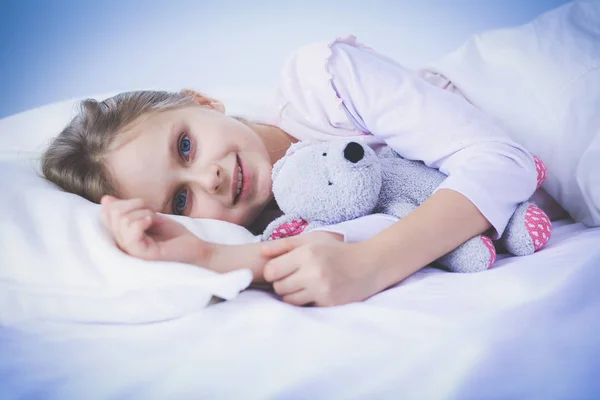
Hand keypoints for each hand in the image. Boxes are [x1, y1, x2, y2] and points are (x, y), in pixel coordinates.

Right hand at [100, 195, 209, 264]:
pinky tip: (153, 221)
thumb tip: (105, 200)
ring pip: (122, 221)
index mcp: (122, 236)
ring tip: (154, 218)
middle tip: (152, 211)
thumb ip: (127, 210)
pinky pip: (132, 232)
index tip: (144, 206)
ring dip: (142, 211)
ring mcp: (132, 251)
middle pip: (112, 214)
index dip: (123, 202)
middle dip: (134, 204)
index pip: (106, 214)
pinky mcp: (143, 254)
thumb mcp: (148, 215)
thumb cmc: (173, 234)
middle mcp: (123, 246)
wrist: (194, 247)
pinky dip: (143, 219)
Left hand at [261, 232, 380, 306]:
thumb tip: (261, 252)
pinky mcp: (330, 304)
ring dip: (293, 295)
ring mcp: (322, 290)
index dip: (274, 272)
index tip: (282, 270)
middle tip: (295, 278)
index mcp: (307, 254)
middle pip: (278, 288)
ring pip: (289, 300)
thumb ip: (285, 245)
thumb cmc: (337, 251)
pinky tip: (317, 292)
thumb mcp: (313, 240)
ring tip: (305, 285)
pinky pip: (305, 307)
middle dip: (283, 284)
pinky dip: (308, 301)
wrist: (369, 265)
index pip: (271, 272)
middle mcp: (313, 272)